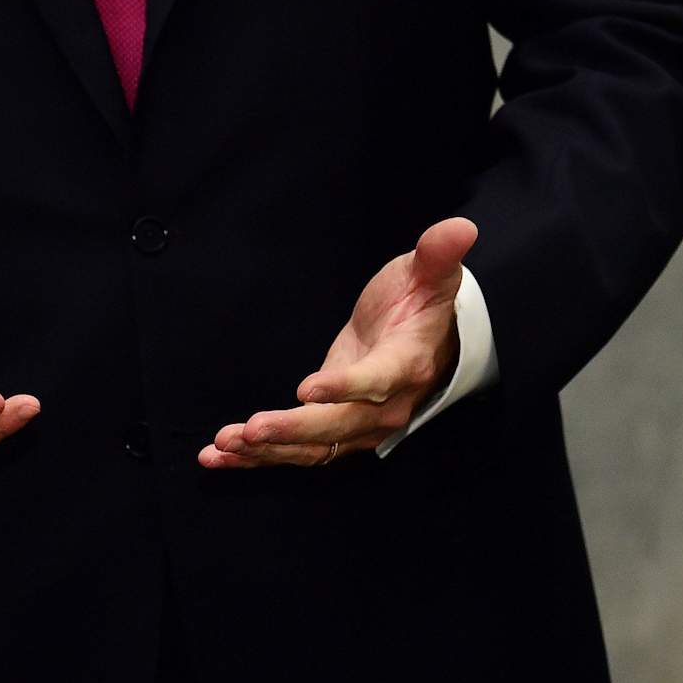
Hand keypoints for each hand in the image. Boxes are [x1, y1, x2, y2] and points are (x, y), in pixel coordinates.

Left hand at [198, 217, 475, 470]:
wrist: (426, 338)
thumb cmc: (422, 302)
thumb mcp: (428, 274)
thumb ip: (437, 254)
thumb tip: (461, 227)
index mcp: (406, 364)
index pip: (376, 381)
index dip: (344, 386)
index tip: (307, 388)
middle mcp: (387, 405)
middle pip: (337, 425)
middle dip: (291, 429)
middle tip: (248, 430)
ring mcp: (361, 422)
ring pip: (314, 446)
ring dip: (268, 450)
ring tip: (223, 447)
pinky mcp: (337, 425)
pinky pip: (301, 448)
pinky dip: (261, 455)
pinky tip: (222, 455)